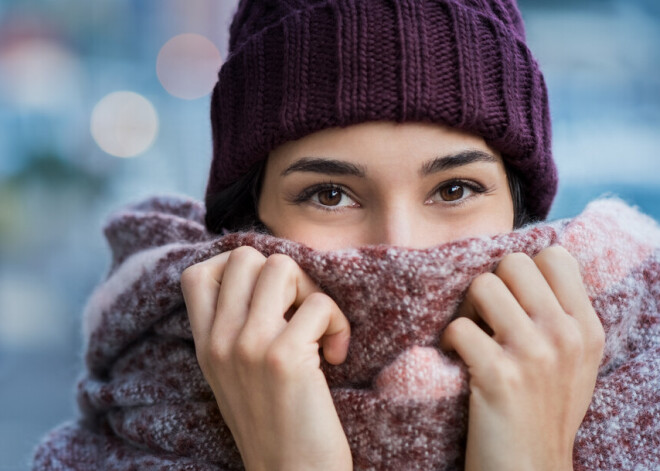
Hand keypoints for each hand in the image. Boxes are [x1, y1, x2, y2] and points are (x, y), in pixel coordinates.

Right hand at [180, 246, 352, 470]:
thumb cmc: (275, 425)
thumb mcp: (235, 376)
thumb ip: (236, 331)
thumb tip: (268, 277)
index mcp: (205, 345)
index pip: (198, 274)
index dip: (237, 269)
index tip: (268, 298)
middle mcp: (219, 341)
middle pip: (246, 257)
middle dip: (285, 275)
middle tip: (300, 312)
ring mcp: (248, 346)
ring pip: (282, 267)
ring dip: (312, 292)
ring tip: (319, 330)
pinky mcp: (283, 358)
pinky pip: (319, 304)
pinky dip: (338, 324)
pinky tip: (336, 356)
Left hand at [440, 246, 604, 470]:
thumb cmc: (543, 413)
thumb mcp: (574, 362)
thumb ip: (559, 316)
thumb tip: (525, 269)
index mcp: (586, 328)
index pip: (555, 256)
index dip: (524, 271)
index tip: (512, 299)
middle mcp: (565, 335)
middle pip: (513, 264)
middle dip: (491, 285)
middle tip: (484, 318)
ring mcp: (534, 354)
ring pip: (482, 286)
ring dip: (466, 310)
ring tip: (470, 338)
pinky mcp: (499, 376)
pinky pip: (458, 327)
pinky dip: (448, 342)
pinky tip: (456, 361)